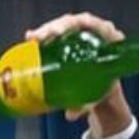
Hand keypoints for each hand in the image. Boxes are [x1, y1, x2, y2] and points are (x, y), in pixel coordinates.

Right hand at [29, 13, 132, 133]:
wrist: (103, 93)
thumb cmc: (104, 91)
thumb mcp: (97, 98)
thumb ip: (86, 106)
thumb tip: (70, 115)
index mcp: (108, 42)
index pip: (98, 25)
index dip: (85, 23)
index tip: (71, 28)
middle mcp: (94, 33)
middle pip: (76, 23)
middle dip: (58, 27)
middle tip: (44, 37)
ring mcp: (81, 34)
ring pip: (64, 26)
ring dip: (46, 30)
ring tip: (33, 38)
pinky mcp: (69, 39)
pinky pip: (56, 33)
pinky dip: (42, 34)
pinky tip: (30, 37)